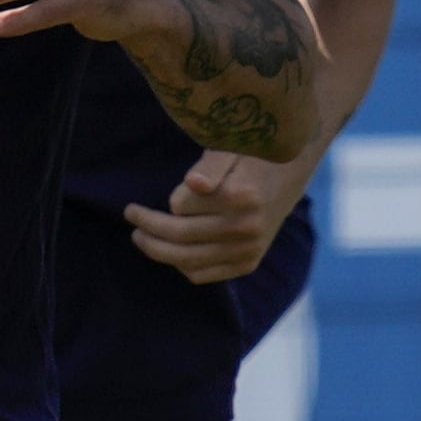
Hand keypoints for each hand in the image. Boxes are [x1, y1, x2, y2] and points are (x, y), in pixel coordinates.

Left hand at [126, 146, 310, 284]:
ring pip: (187, 259)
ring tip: (139, 236)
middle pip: (180, 235)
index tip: (154, 197)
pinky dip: (180, 265)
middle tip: (130, 215)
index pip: (182, 206)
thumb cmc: (250, 154)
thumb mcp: (231, 146)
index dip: (167, 201)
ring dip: (156, 250)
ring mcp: (249, 250)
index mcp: (242, 196)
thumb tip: (192, 183)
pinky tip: (168, 250)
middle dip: (148, 227)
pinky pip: (203, 274)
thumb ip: (210, 164)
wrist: (290, 174)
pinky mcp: (248, 264)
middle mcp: (247, 227)